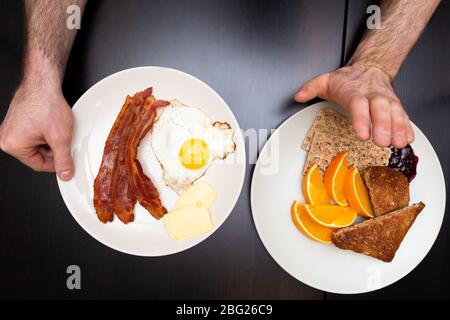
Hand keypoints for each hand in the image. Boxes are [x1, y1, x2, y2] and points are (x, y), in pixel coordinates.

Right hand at [0, 81, 73, 179]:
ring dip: (51, 140)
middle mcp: (8, 138)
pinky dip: (47, 132)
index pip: (39, 166)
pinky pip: (35, 135)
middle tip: (64, 139)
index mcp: (13, 145)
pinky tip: (52, 124)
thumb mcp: (60, 137)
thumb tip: (65, 175)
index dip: (57, 164)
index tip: (68, 162)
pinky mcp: (19, 122)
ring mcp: (12, 129)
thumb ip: (64, 159)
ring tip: (57, 128)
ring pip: (39, 145)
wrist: (43, 83)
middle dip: (54, 149)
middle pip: (38, 156)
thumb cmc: (47, 104)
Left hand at [294, 63, 413, 147]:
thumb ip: (311, 88)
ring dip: (398, 128)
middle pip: (380, 108)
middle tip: (382, 142)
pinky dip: (407, 127)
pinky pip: (403, 115)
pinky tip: (408, 139)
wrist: (370, 67)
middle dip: (383, 126)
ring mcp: (386, 100)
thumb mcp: (325, 80)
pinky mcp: (395, 105)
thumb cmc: (347, 79)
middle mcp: (373, 94)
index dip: (361, 119)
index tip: (362, 134)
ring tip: (398, 144)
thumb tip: (298, 96)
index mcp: (354, 91)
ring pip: (395, 112)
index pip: (358, 104)